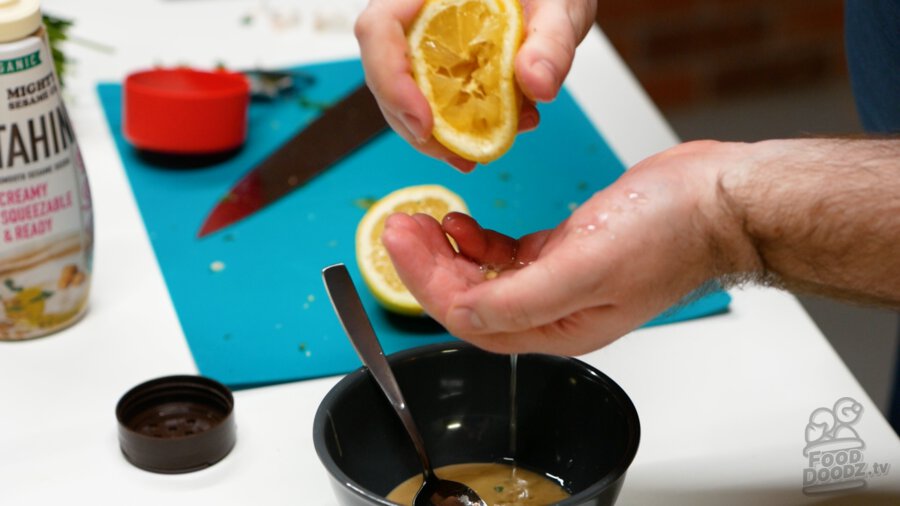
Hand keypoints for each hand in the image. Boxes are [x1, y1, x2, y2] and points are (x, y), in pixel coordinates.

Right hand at [354, 0, 597, 171]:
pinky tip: (487, 141)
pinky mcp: (438, 69)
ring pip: (404, 96)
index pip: (380, 27)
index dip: (390, 79)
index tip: (425, 124)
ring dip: (436, 136)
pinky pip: (430, 103)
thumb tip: (539, 86)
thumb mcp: (559, 8)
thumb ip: (550, 43)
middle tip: (459, 156)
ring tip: (481, 153)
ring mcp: (423, 44)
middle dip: (415, 124)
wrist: (553, 0)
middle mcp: (415, 15)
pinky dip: (454, 132)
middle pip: (384, 72)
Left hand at [381, 141, 742, 354]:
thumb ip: (522, 300)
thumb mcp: (589, 266)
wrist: (716, 200)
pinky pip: (506, 256)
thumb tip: (463, 315)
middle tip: (399, 227)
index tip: (400, 243)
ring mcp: (559, 279)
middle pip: (469, 300)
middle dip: (427, 267)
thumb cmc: (670, 233)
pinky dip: (477, 242)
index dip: (426, 284)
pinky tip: (462, 224)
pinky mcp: (565, 250)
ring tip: (420, 222)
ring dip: (447, 254)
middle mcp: (554, 311)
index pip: (471, 319)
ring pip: (483, 278)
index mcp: (558, 328)